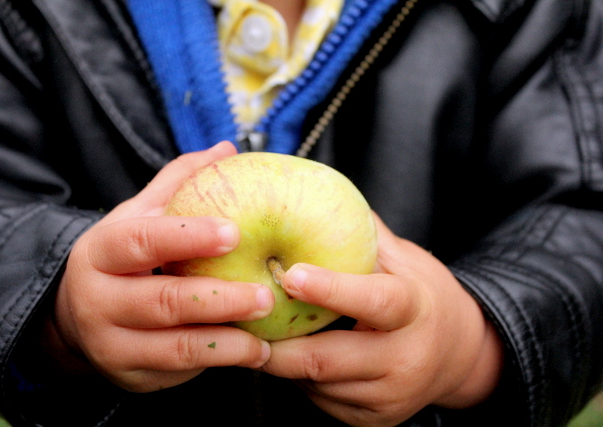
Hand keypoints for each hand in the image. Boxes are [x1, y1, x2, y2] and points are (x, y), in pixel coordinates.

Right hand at [47, 141, 273, 391]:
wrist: (76, 315)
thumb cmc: (125, 257)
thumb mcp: (140, 216)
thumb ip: (180, 184)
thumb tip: (228, 148)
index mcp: (102, 251)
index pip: (141, 241)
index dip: (187, 237)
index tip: (234, 232)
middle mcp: (98, 300)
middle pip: (163, 301)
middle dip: (219, 299)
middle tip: (268, 294)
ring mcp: (111, 343)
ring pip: (175, 347)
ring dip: (228, 343)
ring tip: (267, 335)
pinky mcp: (130, 376)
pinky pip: (180, 372)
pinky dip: (221, 363)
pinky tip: (254, 352)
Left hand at [260, 213, 502, 425]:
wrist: (461, 353)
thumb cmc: (423, 293)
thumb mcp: (403, 259)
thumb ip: (362, 234)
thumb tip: (314, 195)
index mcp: (414, 309)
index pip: (372, 301)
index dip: (330, 290)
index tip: (290, 275)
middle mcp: (405, 359)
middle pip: (327, 359)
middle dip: (278, 343)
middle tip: (242, 320)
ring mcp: (390, 396)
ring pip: (317, 384)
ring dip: (284, 362)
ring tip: (261, 335)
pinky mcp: (376, 419)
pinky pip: (323, 401)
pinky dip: (301, 380)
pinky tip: (293, 357)